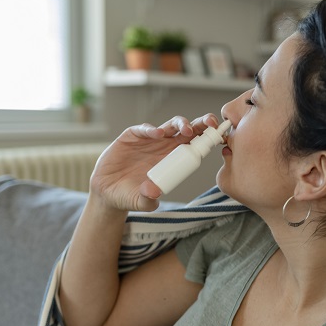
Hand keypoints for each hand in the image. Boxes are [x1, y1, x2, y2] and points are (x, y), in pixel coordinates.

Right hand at [89, 114, 220, 211]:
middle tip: (208, 123)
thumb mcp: (141, 202)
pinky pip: (144, 129)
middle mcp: (165, 147)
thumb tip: (154, 192)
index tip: (218, 136)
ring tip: (185, 129)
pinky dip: (151, 129)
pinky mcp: (132, 137)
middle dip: (200, 124)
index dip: (207, 139)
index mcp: (175, 160)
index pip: (195, 145)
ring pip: (169, 126)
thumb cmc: (130, 196)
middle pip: (187, 130)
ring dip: (180, 124)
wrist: (107, 192)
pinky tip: (156, 133)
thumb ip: (148, 199)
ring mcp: (149, 140)